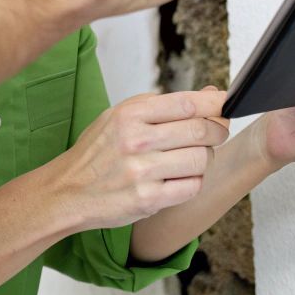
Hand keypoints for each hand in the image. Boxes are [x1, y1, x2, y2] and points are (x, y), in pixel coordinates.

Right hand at [46, 89, 231, 230]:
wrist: (68, 190)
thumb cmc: (98, 151)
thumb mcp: (122, 116)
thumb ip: (165, 105)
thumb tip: (211, 95)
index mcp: (130, 114)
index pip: (188, 104)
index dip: (216, 105)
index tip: (225, 107)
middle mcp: (136, 140)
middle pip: (201, 131)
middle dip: (217, 132)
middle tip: (216, 134)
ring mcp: (142, 172)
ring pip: (202, 160)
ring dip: (205, 159)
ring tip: (191, 159)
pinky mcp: (148, 200)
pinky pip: (192, 187)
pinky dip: (193, 182)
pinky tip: (180, 178)